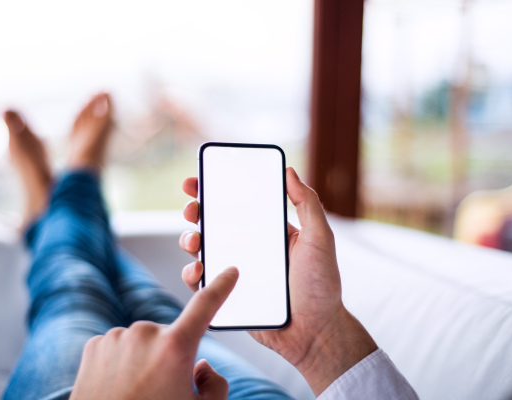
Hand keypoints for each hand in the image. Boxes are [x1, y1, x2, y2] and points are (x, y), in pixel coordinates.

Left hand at [70, 268, 238, 399]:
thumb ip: (214, 384)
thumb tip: (201, 365)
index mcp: (175, 347)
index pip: (206, 306)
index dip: (221, 287)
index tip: (230, 271)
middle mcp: (145, 333)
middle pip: (170, 336)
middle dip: (171, 356)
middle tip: (161, 389)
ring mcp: (117, 337)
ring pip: (143, 342)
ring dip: (144, 360)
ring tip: (136, 391)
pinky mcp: (94, 345)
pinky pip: (119, 347)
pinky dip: (121, 363)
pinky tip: (117, 387)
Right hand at [179, 167, 376, 395]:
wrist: (316, 333)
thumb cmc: (322, 286)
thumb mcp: (320, 238)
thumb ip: (307, 204)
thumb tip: (290, 172)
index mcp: (267, 231)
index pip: (237, 204)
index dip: (214, 190)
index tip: (198, 180)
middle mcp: (248, 248)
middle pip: (212, 224)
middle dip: (195, 211)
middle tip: (191, 208)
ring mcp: (235, 272)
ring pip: (202, 251)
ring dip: (189, 240)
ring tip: (194, 240)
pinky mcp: (228, 296)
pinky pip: (203, 283)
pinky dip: (192, 274)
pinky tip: (198, 270)